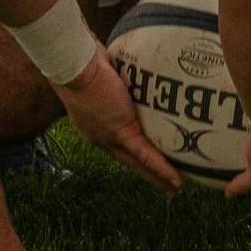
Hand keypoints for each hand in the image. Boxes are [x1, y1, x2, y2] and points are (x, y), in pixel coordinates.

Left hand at [55, 51, 181, 192]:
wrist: (75, 65)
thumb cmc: (84, 61)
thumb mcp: (103, 75)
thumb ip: (116, 79)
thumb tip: (128, 68)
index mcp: (95, 126)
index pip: (119, 146)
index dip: (134, 158)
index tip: (147, 167)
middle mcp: (101, 137)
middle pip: (129, 162)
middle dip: (148, 176)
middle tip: (166, 189)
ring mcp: (109, 136)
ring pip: (137, 162)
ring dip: (157, 177)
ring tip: (174, 189)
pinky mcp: (120, 130)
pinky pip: (144, 153)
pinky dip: (160, 167)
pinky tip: (175, 178)